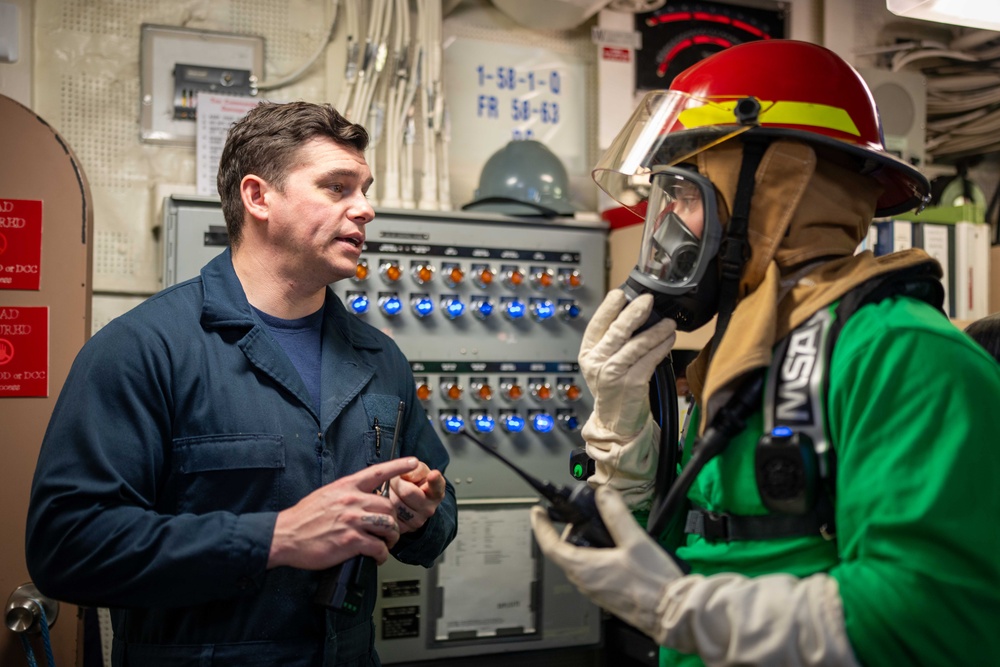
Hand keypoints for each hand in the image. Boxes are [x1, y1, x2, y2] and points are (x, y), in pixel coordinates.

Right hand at [268, 457, 419, 569]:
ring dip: (391, 538)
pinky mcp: (350, 541)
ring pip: (388, 525)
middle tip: (389, 531)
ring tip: (386, 544)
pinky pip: (378, 547)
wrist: (285, 536)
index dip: (398, 465)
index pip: (377, 472)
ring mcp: (352, 520)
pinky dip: (381, 554)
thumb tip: (361, 498)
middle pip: (388, 505)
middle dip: (392, 520)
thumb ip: (346, 494)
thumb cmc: (303, 518)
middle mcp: (352, 500)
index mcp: (346, 487)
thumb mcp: (326, 495)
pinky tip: (377, 556)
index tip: (413, 462)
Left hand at [388, 461, 445, 532]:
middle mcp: (430, 508)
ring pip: (395, 504)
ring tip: (393, 492)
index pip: (436, 485)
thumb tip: (407, 473)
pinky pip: (389, 515)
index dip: (434, 480)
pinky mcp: (404, 529)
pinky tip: (390, 502)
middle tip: (395, 481)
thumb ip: (414, 469)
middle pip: (407, 492)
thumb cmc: (414, 483)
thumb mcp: (417, 471)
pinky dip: (385, 507)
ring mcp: (418, 521)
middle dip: (396, 483)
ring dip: (389, 494)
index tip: (432, 475)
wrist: (409, 502)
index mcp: (436, 491)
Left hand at [530, 486, 682, 634]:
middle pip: (565, 552)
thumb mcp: (634, 540)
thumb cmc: (653, 583)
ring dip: (583, 544)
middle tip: (580, 516)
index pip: (550, 545)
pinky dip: (594, 556)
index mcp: (584, 568)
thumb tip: (603, 494)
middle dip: (569, 531)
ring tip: (601, 529)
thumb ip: (616, 514)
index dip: (540, 526)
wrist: (671, 613)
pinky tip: (614, 550)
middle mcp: (585, 582)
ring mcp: (595, 591)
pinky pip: (592, 572)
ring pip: (579, 562)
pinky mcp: (607, 596)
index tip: (537, 513)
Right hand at [579, 289, 676, 436]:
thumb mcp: (602, 363)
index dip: (608, 308)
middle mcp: (598, 363)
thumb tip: (632, 312)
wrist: (616, 422)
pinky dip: (662, 347)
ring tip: (668, 323)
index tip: (621, 294)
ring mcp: (614, 374)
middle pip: (617, 331)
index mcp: (588, 353)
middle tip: (647, 300)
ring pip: (638, 344)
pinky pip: (651, 359)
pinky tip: (669, 340)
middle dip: (634, 313)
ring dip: (656, 331)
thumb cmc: (613, 389)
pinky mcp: (633, 383)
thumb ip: (611, 342)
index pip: (597, 325)